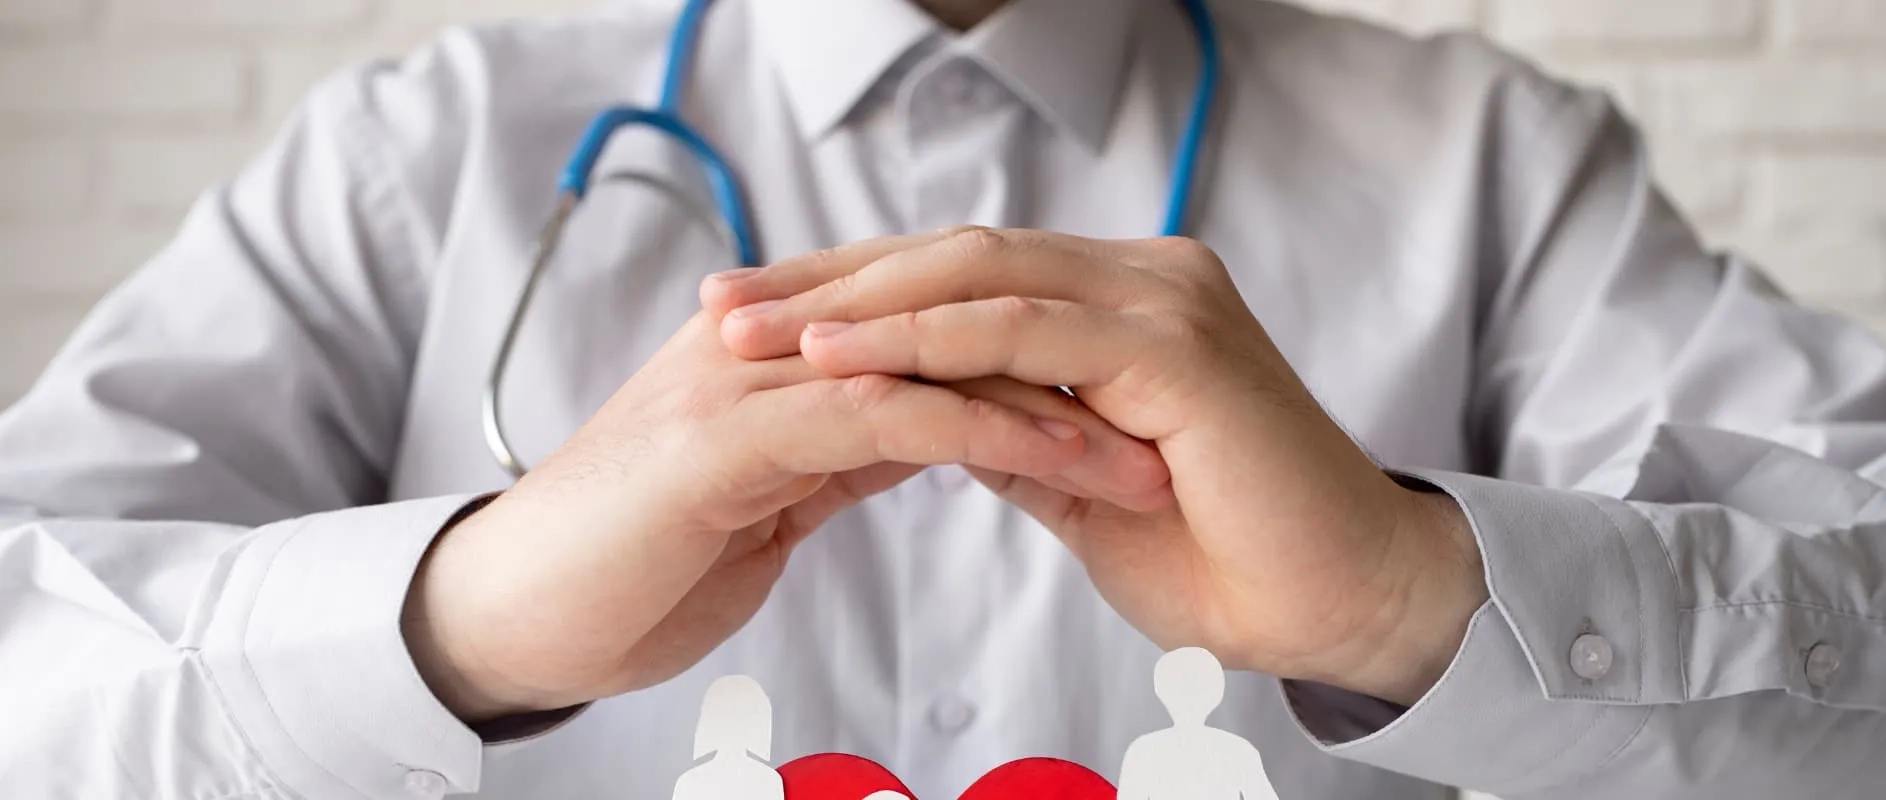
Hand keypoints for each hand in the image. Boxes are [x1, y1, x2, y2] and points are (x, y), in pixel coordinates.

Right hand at [404, 235, 1171, 722]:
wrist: (514, 611)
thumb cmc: (635, 562)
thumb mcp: (763, 498)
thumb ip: (836, 450)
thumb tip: (924, 432)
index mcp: (776, 358)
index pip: (930, 331)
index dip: (1035, 360)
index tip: (1132, 406)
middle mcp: (764, 349)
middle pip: (943, 327)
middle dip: (1063, 368)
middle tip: (1166, 411)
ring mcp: (742, 383)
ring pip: (923, 359)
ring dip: (1042, 398)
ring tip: (1138, 446)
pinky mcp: (725, 437)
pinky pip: (874, 415)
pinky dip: (970, 429)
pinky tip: (1044, 450)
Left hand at [706, 228, 1487, 704]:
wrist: (1341, 605)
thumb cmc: (1224, 557)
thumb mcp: (1078, 484)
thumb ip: (1011, 432)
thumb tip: (929, 415)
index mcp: (1116, 301)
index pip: (959, 275)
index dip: (850, 292)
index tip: (751, 316)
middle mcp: (1140, 278)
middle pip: (951, 255)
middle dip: (826, 283)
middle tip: (719, 307)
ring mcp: (1161, 301)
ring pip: (977, 275)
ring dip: (855, 305)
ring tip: (754, 332)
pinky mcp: (1175, 346)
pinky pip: (1024, 329)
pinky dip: (927, 341)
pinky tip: (845, 360)